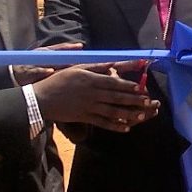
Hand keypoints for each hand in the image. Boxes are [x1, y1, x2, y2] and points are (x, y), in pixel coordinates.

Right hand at [12, 42, 83, 84]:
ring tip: (69, 63)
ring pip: (48, 61)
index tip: (81, 46)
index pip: (59, 48)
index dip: (70, 46)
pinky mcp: (28, 72)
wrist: (12, 75)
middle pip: (56, 53)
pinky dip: (43, 71)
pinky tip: (50, 71)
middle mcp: (40, 56)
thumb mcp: (42, 61)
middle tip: (79, 54)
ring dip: (59, 62)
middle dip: (68, 53)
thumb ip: (55, 61)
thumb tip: (72, 62)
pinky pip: (37, 71)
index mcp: (44, 52)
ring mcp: (35, 63)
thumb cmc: (30, 68)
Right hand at [33, 61, 159, 132]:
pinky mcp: (84, 117)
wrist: (42, 98)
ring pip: (112, 111)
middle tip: (148, 103)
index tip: (141, 88)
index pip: (113, 82)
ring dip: (128, 114)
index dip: (128, 86)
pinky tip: (125, 128)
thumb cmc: (59, 79)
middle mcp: (92, 93)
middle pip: (116, 97)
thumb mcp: (77, 68)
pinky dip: (114, 126)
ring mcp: (88, 107)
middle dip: (134, 100)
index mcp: (90, 79)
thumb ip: (96, 67)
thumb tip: (113, 64)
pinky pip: (102, 122)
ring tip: (142, 116)